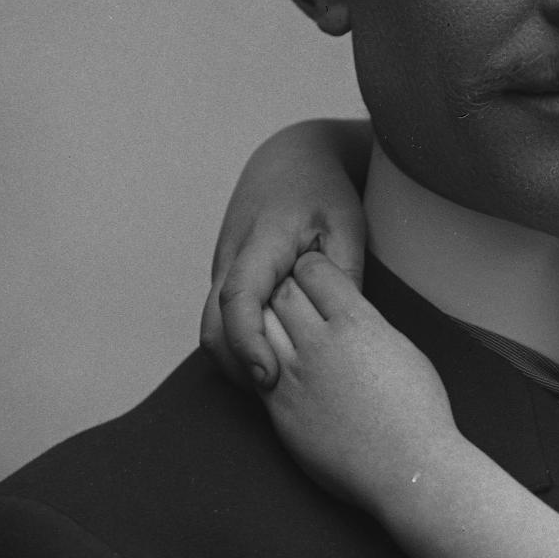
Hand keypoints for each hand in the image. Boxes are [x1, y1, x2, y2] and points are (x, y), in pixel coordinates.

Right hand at [199, 120, 370, 388]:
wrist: (292, 158)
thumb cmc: (326, 192)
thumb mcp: (347, 228)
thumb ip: (341, 279)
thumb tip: (338, 333)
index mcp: (260, 240)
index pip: (237, 299)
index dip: (248, 343)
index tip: (268, 378)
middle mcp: (229, 257)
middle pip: (212, 327)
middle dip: (238, 368)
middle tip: (281, 399)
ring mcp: (221, 268)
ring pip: (211, 329)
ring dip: (237, 361)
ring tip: (281, 387)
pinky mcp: (224, 278)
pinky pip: (220, 321)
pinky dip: (239, 346)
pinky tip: (275, 363)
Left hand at [260, 251, 460, 510]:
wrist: (408, 471)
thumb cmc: (419, 416)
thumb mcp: (404, 351)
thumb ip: (369, 325)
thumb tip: (348, 314)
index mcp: (357, 323)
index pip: (314, 269)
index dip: (313, 269)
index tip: (318, 281)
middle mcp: (320, 344)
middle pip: (281, 292)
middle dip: (286, 291)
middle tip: (298, 304)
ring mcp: (294, 377)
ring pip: (259, 328)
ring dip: (268, 323)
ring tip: (287, 335)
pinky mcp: (279, 410)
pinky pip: (253, 370)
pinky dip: (261, 360)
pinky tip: (278, 366)